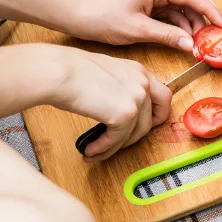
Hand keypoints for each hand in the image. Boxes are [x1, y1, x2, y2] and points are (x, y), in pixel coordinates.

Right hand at [46, 45, 172, 161]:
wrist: (58, 72)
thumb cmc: (70, 70)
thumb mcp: (105, 75)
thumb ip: (118, 89)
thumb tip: (114, 109)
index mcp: (138, 71)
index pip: (163, 97)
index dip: (156, 115)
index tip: (143, 126)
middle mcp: (142, 83)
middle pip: (153, 119)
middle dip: (136, 136)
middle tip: (119, 143)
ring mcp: (136, 98)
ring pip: (135, 134)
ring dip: (115, 147)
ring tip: (96, 151)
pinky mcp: (125, 114)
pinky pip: (117, 140)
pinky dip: (104, 149)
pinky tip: (91, 150)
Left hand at [62, 0, 221, 52]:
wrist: (76, 14)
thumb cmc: (102, 17)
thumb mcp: (137, 30)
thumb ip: (168, 36)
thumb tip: (191, 45)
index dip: (210, 11)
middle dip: (206, 15)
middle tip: (217, 33)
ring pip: (182, 6)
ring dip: (193, 22)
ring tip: (201, 41)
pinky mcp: (147, 3)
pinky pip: (171, 12)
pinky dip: (180, 24)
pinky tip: (185, 38)